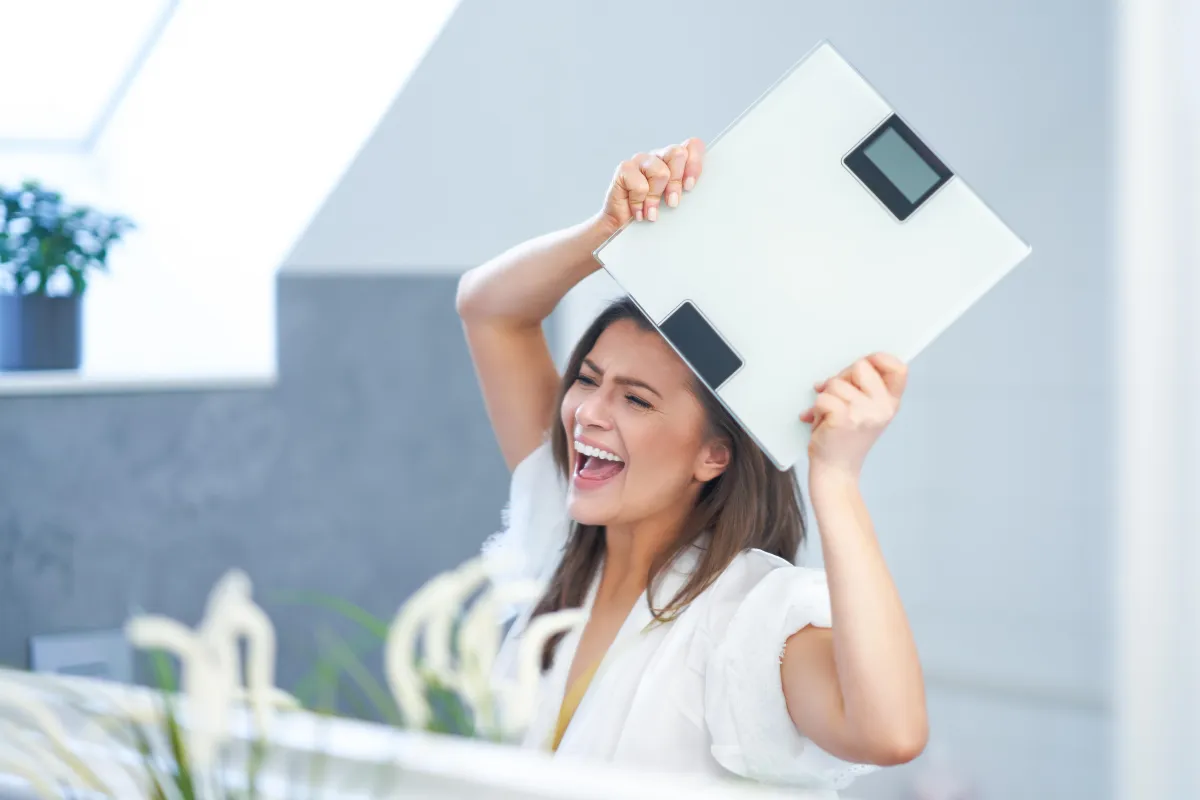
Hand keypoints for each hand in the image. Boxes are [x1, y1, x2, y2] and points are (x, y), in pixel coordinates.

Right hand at [600, 138, 705, 229]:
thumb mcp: (673, 201)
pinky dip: (640, 202)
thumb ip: (685, 189)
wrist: (622, 224)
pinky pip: (640, 185)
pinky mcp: (624, 168)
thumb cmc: (651, 212)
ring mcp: (641, 160)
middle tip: (672, 202)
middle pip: (677, 153)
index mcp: (674, 159)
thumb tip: (695, 189)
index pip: (692, 145)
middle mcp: (659, 156)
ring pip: (661, 172)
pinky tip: (638, 211)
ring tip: (652, 212)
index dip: (695, 164)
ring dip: (656, 198)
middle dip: (676, 182)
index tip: (690, 187)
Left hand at [800, 353, 907, 479]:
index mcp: (890, 403)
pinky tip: (822, 423)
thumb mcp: (864, 411)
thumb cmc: (844, 439)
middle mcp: (882, 407)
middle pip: (860, 365)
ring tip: (830, 417)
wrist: (835, 471)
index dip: (878, 359)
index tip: (860, 370)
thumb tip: (846, 368)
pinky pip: (822, 397)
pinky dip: (816, 410)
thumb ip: (862, 388)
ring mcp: (864, 413)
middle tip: (838, 399)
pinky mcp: (844, 418)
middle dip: (842, 378)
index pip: (898, 367)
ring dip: (826, 398)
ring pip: (835, 383)